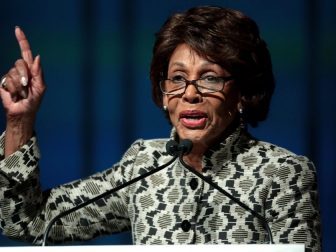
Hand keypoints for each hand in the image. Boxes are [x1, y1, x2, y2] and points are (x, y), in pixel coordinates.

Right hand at [0, 27, 45, 155]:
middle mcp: (20, 71)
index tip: (17, 29)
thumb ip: (38, 73)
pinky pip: (7, 81)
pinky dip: (12, 89)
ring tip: (22, 93)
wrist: (22, 113)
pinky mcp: (3, 82)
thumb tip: (36, 57)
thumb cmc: (34, 102)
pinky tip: (14, 95)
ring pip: (13, 73)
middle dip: (24, 75)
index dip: (22, 41)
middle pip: (19, 63)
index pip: (25, 52)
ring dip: (19, 85)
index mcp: (31, 70)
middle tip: (26, 86)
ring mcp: (11, 76)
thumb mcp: (40, 88)